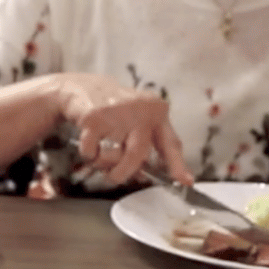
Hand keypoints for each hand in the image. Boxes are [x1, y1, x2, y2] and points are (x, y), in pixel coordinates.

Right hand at [57, 74, 191, 186]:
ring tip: (99, 152)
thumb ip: (146, 146)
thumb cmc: (115, 110)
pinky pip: (92, 152)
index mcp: (157, 112)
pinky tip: (89, 143)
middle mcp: (141, 110)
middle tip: (114, 177)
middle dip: (123, 172)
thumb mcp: (138, 122)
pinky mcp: (94, 118)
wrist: (84, 86)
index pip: (171, 143)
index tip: (185, 182)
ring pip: (112, 156)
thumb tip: (143, 176)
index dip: (177, 165)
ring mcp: (117, 113)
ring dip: (102, 163)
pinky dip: (88, 154)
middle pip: (137, 155)